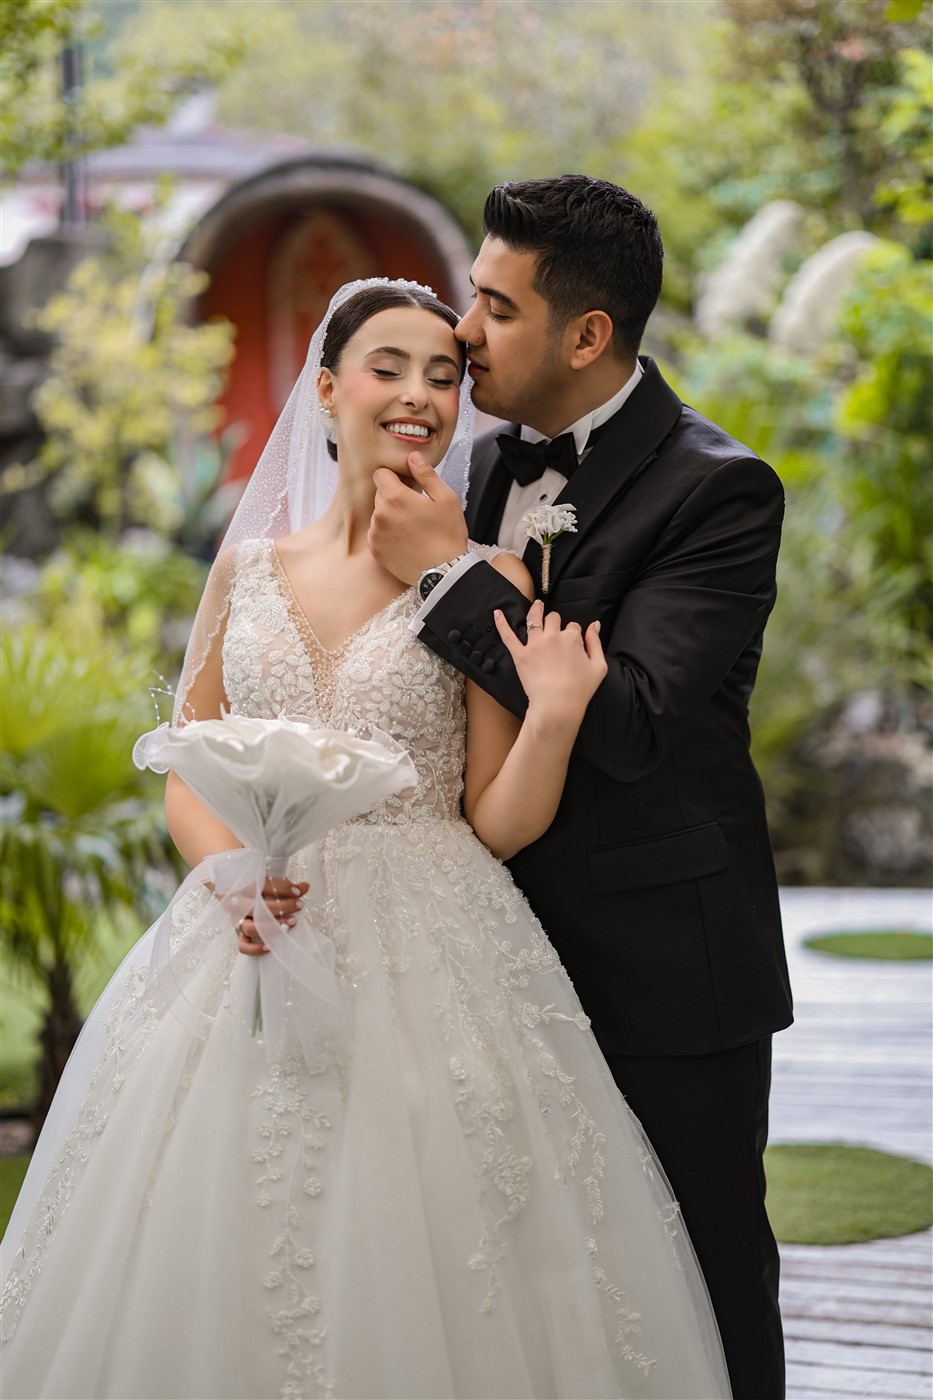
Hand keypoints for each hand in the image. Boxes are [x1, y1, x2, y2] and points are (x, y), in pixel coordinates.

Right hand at [236, 878, 308, 956]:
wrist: (246, 904)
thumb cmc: (262, 893)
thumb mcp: (274, 887)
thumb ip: (288, 888)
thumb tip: (305, 886)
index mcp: (243, 888)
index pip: (261, 885)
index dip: (281, 887)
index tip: (298, 891)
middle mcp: (237, 905)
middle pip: (256, 907)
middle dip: (281, 906)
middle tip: (299, 905)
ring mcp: (238, 922)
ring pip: (250, 927)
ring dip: (272, 926)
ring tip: (293, 922)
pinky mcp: (240, 936)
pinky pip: (244, 947)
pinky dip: (255, 948)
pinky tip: (270, 947)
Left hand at [369, 451, 468, 584]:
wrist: (444, 572)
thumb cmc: (448, 534)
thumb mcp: (446, 499)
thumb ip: (426, 475)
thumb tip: (412, 456)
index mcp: (395, 497)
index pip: (380, 474)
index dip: (394, 477)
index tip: (408, 486)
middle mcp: (380, 514)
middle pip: (379, 494)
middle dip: (393, 497)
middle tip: (415, 509)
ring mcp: (376, 534)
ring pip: (378, 515)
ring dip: (390, 516)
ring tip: (412, 528)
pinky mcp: (376, 551)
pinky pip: (377, 534)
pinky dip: (387, 534)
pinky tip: (405, 541)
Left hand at [494, 598, 606, 728]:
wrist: (558, 706)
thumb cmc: (580, 690)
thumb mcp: (599, 666)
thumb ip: (596, 643)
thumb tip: (594, 625)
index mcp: (572, 638)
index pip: (573, 626)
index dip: (573, 634)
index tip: (572, 643)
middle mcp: (553, 636)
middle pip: (554, 618)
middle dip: (555, 621)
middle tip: (554, 627)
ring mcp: (535, 644)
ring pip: (534, 618)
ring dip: (535, 610)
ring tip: (536, 605)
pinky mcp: (520, 655)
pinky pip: (508, 636)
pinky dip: (502, 623)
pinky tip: (497, 613)